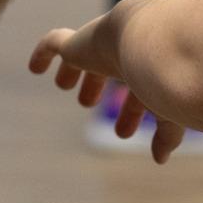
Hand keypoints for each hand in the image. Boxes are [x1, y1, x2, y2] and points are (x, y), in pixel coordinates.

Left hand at [30, 9, 188, 162]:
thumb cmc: (164, 78)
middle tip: (86, 103)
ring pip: (82, 55)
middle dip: (95, 86)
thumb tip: (160, 159)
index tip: (122, 134)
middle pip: (106, 70)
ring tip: (63, 83)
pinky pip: (55, 43)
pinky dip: (44, 53)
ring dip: (73, 70)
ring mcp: (99, 47)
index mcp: (147, 68)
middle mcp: (123, 54)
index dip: (131, 112)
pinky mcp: (77, 43)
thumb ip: (166, 135)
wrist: (149, 42)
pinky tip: (34, 67)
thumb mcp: (168, 112)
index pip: (137, 89)